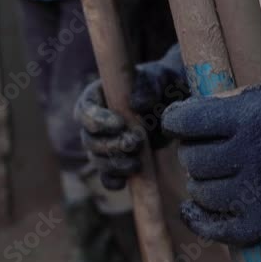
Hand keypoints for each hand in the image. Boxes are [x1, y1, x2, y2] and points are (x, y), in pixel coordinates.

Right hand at [75, 45, 188, 189]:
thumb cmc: (161, 84)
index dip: (97, 120)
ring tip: (137, 164)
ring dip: (114, 164)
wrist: (175, 103)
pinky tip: (125, 182)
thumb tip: (135, 104)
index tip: (120, 124)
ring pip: (97, 160)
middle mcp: (94, 123)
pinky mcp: (116, 161)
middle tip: (135, 143)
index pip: (85, 111)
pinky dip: (113, 181)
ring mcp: (104, 144)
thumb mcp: (158, 79)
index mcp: (96, 97)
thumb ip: (147, 86)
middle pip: (90, 140)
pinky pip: (106, 176)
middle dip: (110, 145)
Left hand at [162, 54, 260, 244]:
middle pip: (192, 158)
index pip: (186, 121)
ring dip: (199, 182)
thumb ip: (252, 61)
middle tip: (198, 147)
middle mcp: (249, 153)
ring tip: (207, 173)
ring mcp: (258, 190)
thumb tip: (220, 55)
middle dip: (190, 151)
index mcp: (249, 115)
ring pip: (202, 192)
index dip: (175, 120)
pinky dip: (200, 220)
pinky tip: (194, 209)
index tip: (177, 121)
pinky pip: (220, 228)